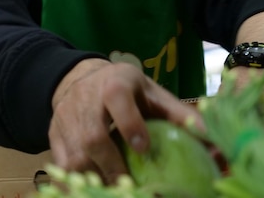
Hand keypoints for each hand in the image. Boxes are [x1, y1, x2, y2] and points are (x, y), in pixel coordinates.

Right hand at [48, 60, 200, 183]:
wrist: (79, 78)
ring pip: (74, 156)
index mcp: (114, 84)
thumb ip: (178, 114)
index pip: (118, 99)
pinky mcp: (53, 135)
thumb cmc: (125, 89)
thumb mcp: (151, 92)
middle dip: (111, 165)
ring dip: (94, 178)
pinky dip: (73, 182)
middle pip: (93, 137)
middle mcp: (86, 100)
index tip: (144, 148)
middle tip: (130, 186)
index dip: (130, 124)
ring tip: (115, 192)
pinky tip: (90, 190)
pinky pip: (60, 165)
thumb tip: (210, 138)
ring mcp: (66, 120)